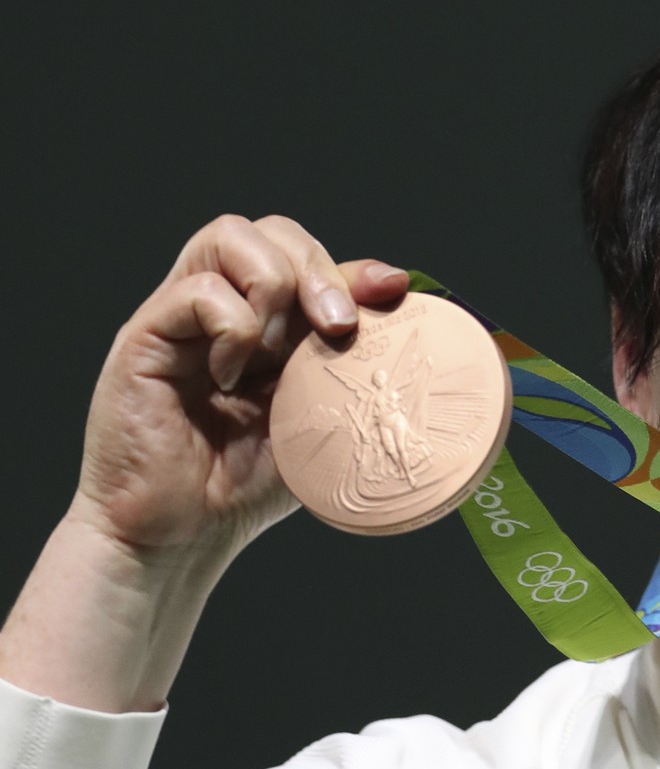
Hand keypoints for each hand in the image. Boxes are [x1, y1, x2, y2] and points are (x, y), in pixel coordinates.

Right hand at [70, 214, 409, 565]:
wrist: (179, 536)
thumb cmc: (245, 487)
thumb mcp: (317, 421)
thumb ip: (348, 369)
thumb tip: (404, 323)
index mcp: (268, 329)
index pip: (309, 262)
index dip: (355, 269)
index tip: (395, 291)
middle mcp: (223, 312)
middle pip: (271, 232)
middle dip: (319, 268)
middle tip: (339, 326)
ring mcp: (182, 318)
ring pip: (229, 237)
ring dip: (276, 285)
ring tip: (278, 352)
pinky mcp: (146, 336)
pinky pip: (199, 291)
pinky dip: (232, 327)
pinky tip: (231, 380)